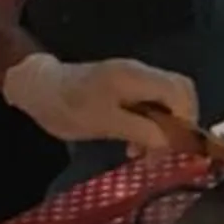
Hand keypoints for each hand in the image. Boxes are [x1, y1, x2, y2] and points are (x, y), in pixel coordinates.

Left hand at [1, 51, 199, 152]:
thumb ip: (140, 130)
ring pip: (166, 98)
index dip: (186, 119)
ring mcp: (133, 76)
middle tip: (164, 150)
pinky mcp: (124, 84)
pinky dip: (150, 121)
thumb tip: (170, 142)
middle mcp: (140, 71)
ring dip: (163, 125)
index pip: (180, 92)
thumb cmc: (67, 107)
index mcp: (136, 78)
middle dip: (179, 122)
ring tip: (143, 152)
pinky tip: (134, 142)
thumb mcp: (103, 124)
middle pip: (180, 91)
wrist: (37, 87)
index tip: (175, 146)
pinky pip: (151, 100)